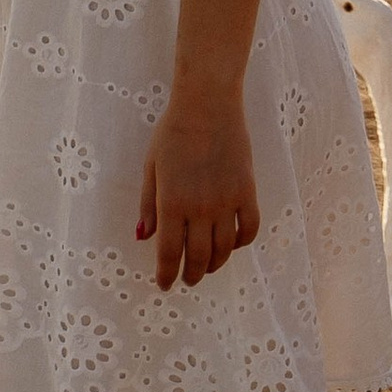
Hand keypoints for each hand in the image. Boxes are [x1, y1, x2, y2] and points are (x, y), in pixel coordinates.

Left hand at [136, 96, 260, 289]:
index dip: (166, 274)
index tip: (165, 285)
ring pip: (225, 249)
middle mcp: (200, 208)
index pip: (169, 252)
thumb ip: (148, 205)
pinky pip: (249, 229)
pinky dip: (241, 243)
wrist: (208, 106)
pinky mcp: (247, 192)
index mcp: (172, 203)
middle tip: (187, 280)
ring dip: (215, 265)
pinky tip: (232, 244)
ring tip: (207, 268)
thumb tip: (143, 236)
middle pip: (199, 257)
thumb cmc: (172, 134)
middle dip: (191, 274)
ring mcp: (227, 202)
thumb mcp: (151, 168)